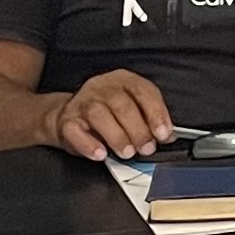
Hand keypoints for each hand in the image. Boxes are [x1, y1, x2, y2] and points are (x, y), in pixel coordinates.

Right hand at [52, 70, 175, 159]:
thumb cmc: (107, 114)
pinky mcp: (67, 121)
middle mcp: (102, 87)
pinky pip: (76, 131)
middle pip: (121, 104)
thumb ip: (149, 120)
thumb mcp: (132, 110)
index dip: (156, 113)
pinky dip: (89, 144)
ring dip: (116, 136)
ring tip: (126, 152)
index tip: (163, 133)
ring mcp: (82, 102)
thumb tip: (167, 136)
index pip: (142, 91)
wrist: (69, 116)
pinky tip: (100, 153)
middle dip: (137, 129)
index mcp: (123, 81)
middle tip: (146, 148)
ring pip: (99, 115)